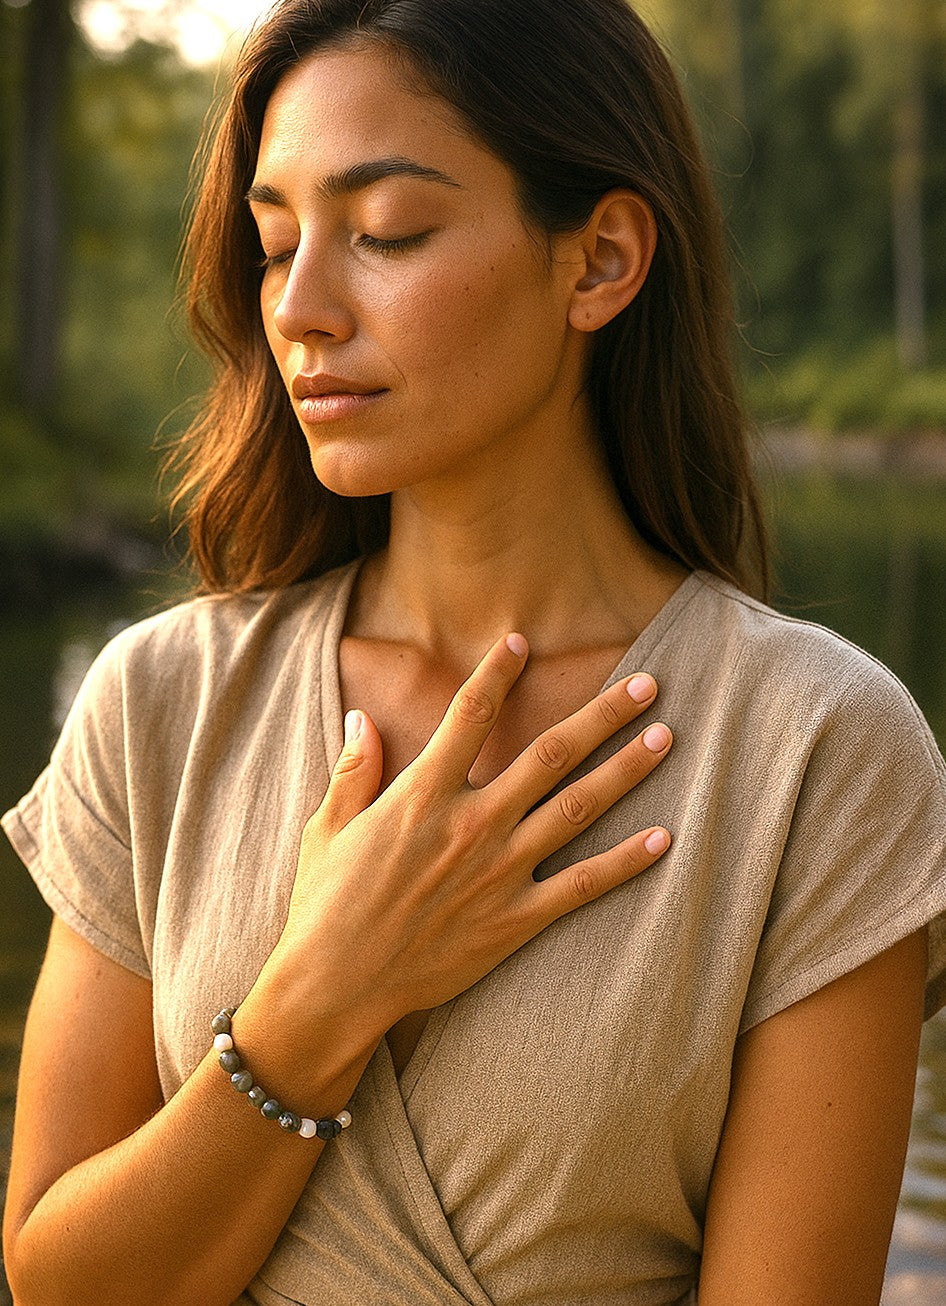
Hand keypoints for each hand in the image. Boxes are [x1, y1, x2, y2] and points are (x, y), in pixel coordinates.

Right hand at [278, 633, 671, 1030]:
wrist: (338, 985)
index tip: (521, 642)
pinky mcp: (515, 919)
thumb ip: (355, 768)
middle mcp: (471, 823)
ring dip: (625, 770)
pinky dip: (626, 862)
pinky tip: (663, 839)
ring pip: (577, 808)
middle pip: (550, 753)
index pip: (470, 713)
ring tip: (664, 738)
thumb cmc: (327, 904)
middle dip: (602, 715)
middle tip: (646, 686)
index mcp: (423, 794)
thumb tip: (363, 715)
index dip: (499, 672)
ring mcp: (499, 872)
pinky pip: (582, 885)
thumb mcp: (330, 826)